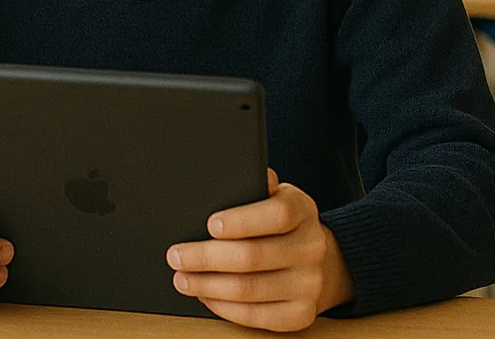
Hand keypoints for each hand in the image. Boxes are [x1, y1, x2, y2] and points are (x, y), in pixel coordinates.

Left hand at [166, 169, 353, 332]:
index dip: (242, 221)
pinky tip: (205, 295)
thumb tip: (225, 178)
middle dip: (205, 257)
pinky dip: (222, 306)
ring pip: (248, 289)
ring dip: (207, 285)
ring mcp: (309, 284)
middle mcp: (311, 248)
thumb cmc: (281, 224)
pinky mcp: (300, 315)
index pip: (277, 215)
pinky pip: (254, 315)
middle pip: (252, 256)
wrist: (318, 261)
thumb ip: (253, 185)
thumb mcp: (274, 195)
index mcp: (303, 210)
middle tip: (175, 256)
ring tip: (182, 278)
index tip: (210, 225)